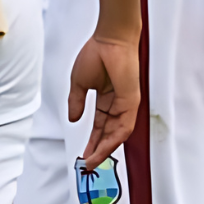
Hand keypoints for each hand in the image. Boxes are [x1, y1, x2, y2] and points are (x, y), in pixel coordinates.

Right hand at [68, 35, 139, 170]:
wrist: (109, 40)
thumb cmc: (96, 53)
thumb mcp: (79, 82)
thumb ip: (76, 102)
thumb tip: (73, 118)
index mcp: (105, 99)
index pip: (99, 126)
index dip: (91, 140)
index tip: (84, 153)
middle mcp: (116, 105)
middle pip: (108, 134)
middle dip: (98, 150)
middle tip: (89, 163)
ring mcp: (125, 105)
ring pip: (116, 134)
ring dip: (105, 148)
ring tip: (93, 159)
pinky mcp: (131, 102)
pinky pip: (124, 126)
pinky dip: (114, 138)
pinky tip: (104, 146)